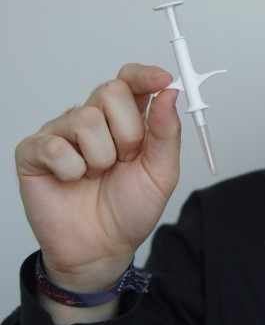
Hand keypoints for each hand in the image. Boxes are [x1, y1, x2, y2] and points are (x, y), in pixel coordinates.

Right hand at [15, 64, 180, 291]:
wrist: (102, 248)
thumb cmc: (130, 209)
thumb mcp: (162, 172)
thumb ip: (166, 131)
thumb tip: (170, 92)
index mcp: (127, 120)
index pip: (131, 80)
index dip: (145, 76)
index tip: (163, 80)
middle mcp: (94, 120)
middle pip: (110, 91)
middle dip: (128, 131)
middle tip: (125, 159)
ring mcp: (62, 133)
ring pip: (85, 119)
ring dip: (101, 157)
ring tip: (98, 175)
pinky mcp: (34, 151)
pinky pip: (56, 146)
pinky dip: (72, 170)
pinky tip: (73, 181)